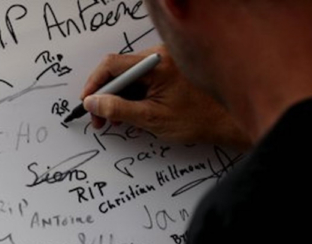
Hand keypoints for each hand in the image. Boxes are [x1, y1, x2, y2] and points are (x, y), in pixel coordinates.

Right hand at [80, 45, 250, 149]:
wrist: (225, 120)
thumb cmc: (197, 118)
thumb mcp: (152, 118)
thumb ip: (119, 110)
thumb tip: (94, 103)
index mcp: (157, 63)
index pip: (113, 65)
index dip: (94, 85)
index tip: (87, 103)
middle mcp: (160, 55)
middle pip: (119, 70)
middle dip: (105, 95)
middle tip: (99, 119)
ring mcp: (165, 61)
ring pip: (129, 76)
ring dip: (118, 97)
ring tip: (115, 120)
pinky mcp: (167, 69)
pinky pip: (141, 79)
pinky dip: (132, 95)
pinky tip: (131, 112)